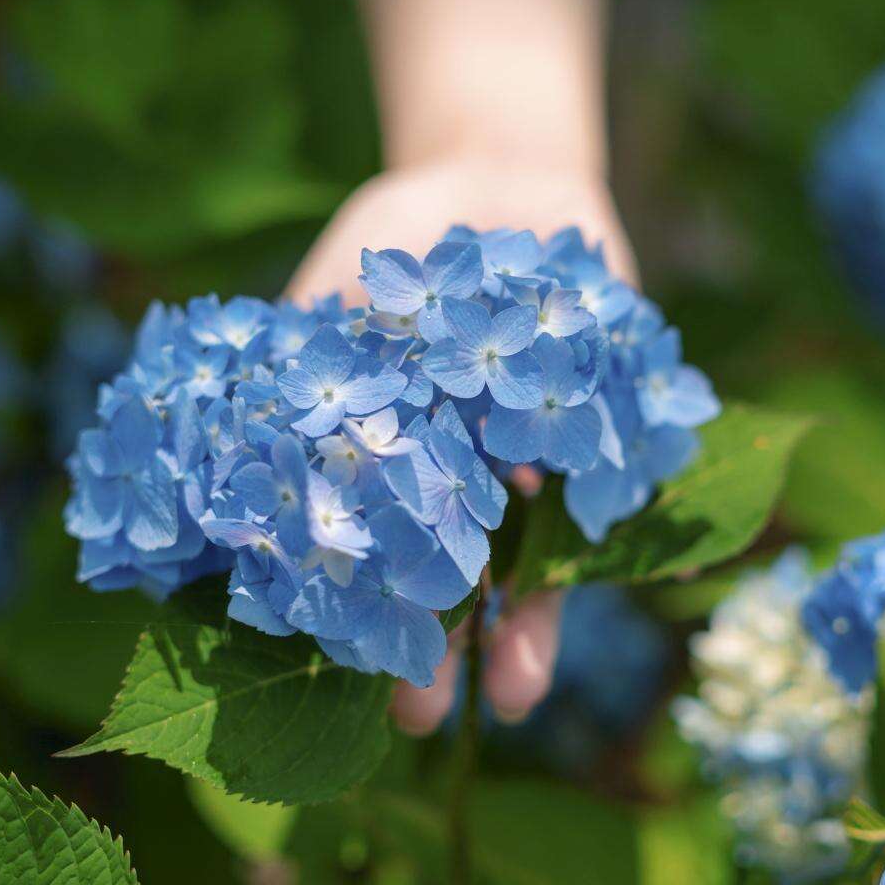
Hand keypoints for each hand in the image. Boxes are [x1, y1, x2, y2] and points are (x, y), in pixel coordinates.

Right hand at [283, 156, 637, 732]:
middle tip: (415, 715)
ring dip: (521, 625)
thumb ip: (313, 355)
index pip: (371, 566)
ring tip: (509, 693)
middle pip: (450, 584)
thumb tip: (284, 428)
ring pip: (526, 558)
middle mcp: (464, 482)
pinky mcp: (599, 419)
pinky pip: (589, 476)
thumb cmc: (398, 242)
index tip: (320, 678)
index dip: (354, 626)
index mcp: (391, 471)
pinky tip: (540, 512)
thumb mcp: (338, 291)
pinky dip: (571, 504)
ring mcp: (530, 460)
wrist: (501, 169)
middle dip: (436, 650)